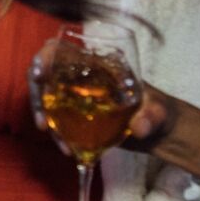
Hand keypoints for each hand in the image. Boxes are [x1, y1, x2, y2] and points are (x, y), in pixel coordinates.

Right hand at [28, 55, 191, 158]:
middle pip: (47, 76)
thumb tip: (139, 127)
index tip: (39, 73)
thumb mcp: (158, 110)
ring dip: (46, 119)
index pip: (64, 51)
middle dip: (38, 95)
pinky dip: (57, 134)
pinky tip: (67, 149)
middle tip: (42, 121)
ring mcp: (77, 98)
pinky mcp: (77, 117)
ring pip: (48, 100)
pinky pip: (57, 120)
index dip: (46, 57)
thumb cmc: (161, 111)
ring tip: (58, 142)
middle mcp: (82, 78)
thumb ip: (150, 116)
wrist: (160, 133)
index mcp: (99, 65)